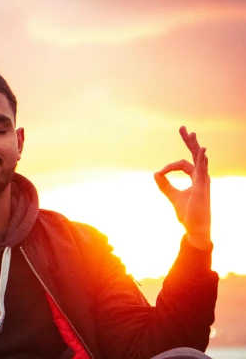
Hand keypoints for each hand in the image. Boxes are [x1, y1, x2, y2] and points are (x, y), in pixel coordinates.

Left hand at [154, 127, 211, 250]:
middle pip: (195, 155)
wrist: (195, 229)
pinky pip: (203, 171)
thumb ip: (165, 186)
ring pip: (200, 160)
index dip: (170, 166)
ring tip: (191, 135)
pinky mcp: (202, 189)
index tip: (160, 172)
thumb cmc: (188, 214)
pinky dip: (202, 160)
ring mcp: (204, 182)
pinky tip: (201, 151)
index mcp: (196, 179)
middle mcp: (202, 178)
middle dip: (189, 142)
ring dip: (195, 147)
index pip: (184, 164)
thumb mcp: (173, 196)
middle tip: (183, 128)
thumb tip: (155, 174)